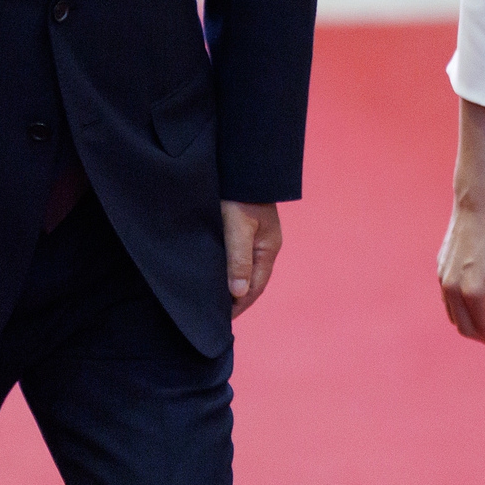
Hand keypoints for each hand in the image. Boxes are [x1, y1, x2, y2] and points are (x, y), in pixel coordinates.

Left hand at [222, 201, 281, 318]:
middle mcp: (265, 245)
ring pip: (244, 268)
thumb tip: (238, 293)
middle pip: (252, 280)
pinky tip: (218, 272)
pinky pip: (239, 256)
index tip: (223, 319)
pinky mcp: (245, 227)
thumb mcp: (238, 228)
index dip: (240, 304)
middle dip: (237, 298)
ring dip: (232, 283)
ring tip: (216, 298)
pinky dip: (230, 269)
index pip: (255, 287)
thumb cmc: (239, 195)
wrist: (242, 165)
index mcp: (268, 248)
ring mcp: (257, 236)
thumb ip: (238, 259)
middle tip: (217, 314)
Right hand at [439, 199, 484, 345]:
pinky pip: (448, 300)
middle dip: (484, 337)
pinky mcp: (440, 270)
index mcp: (474, 292)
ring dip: (471, 325)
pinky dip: (461, 310)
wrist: (477, 207)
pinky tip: (476, 304)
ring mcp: (444, 280)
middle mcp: (454, 290)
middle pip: (465, 328)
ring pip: (454, 316)